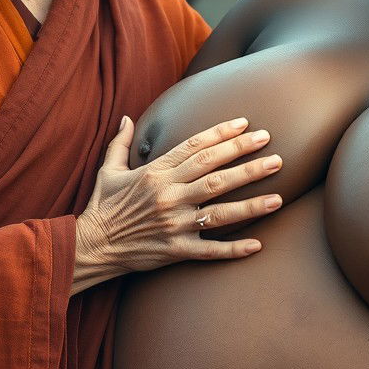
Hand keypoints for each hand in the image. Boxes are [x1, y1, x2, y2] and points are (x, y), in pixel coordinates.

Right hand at [74, 115, 282, 288]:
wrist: (89, 246)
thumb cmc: (101, 207)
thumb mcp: (108, 170)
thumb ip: (120, 143)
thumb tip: (125, 117)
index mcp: (155, 172)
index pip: (196, 148)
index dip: (223, 134)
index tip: (247, 125)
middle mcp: (168, 195)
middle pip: (215, 173)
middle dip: (247, 161)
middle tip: (275, 153)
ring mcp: (173, 223)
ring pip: (219, 210)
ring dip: (251, 204)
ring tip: (279, 197)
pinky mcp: (175, 250)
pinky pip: (209, 250)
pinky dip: (233, 249)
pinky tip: (257, 244)